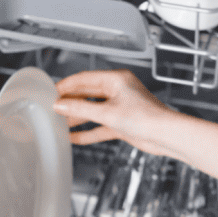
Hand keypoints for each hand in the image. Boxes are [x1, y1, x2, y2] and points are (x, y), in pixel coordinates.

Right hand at [53, 69, 179, 155]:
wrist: (165, 135)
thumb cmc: (146, 117)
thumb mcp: (107, 113)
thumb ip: (80, 109)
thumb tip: (61, 106)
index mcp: (116, 79)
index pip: (84, 79)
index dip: (66, 86)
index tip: (51, 92)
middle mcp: (118, 91)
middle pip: (88, 95)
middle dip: (71, 103)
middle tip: (53, 109)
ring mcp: (120, 107)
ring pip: (93, 111)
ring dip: (78, 118)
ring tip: (60, 124)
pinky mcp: (123, 123)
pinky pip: (100, 126)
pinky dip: (89, 131)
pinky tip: (75, 137)